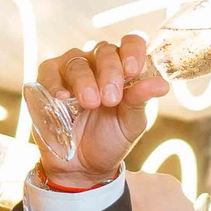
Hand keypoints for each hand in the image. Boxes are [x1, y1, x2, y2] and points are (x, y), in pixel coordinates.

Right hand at [29, 36, 167, 186]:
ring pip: (77, 62)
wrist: (82, 167)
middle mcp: (96, 63)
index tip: (133, 70)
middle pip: (103, 50)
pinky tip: (63, 97)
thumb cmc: (109, 139)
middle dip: (109, 72)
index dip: (132, 51)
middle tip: (111, 99)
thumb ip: (141, 100)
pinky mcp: (47, 81)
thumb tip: (162, 84)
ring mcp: (70, 69)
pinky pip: (49, 71)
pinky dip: (56, 82)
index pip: (130, 43)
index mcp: (122, 68)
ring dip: (85, 81)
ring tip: (90, 103)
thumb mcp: (131, 123)